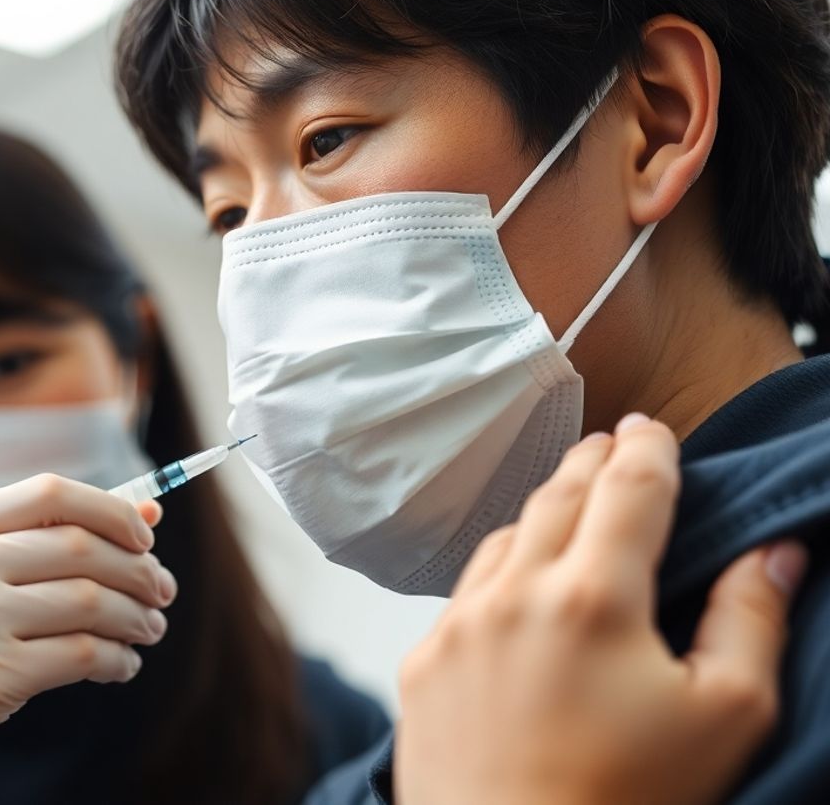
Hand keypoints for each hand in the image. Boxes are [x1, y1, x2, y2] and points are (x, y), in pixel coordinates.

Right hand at [0, 474, 175, 803]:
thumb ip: (37, 538)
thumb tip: (147, 516)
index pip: (50, 493)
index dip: (113, 511)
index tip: (145, 536)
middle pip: (79, 547)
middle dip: (138, 569)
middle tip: (162, 590)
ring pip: (88, 602)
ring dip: (135, 616)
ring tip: (149, 628)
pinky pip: (79, 656)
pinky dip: (116, 658)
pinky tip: (121, 664)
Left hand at [395, 416, 806, 804]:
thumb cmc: (630, 804)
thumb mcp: (725, 717)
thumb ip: (749, 618)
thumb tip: (774, 550)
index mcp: (593, 597)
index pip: (628, 490)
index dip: (647, 450)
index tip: (652, 429)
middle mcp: (514, 595)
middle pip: (556, 499)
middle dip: (589, 464)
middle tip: (610, 444)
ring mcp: (457, 628)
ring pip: (502, 540)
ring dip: (539, 513)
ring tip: (566, 504)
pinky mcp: (421, 665)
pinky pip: (462, 596)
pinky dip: (497, 573)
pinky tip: (514, 585)